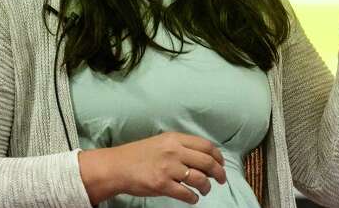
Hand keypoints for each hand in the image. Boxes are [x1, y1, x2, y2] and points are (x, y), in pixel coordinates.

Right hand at [79, 132, 226, 204]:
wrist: (117, 166)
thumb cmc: (138, 155)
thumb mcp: (161, 142)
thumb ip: (181, 146)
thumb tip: (202, 157)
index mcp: (175, 139)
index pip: (206, 145)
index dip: (217, 156)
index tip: (221, 164)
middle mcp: (174, 151)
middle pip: (207, 162)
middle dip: (218, 173)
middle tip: (221, 180)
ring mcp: (168, 168)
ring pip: (199, 178)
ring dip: (206, 187)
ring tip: (205, 190)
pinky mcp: (161, 184)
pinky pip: (186, 193)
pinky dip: (193, 198)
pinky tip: (193, 198)